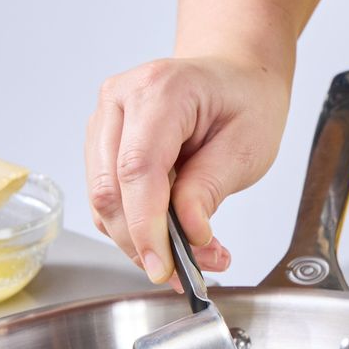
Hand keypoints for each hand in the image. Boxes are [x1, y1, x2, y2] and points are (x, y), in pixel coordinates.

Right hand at [85, 55, 290, 282]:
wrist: (233, 77)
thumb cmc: (244, 101)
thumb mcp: (247, 147)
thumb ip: (210, 189)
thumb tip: (188, 233)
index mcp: (160, 90)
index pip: (137, 168)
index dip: (145, 226)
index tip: (163, 267)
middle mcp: (121, 99)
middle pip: (109, 190)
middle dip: (144, 243)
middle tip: (190, 271)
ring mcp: (105, 120)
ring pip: (102, 202)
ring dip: (141, 241)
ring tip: (194, 255)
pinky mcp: (101, 144)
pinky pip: (108, 200)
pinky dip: (136, 229)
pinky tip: (173, 237)